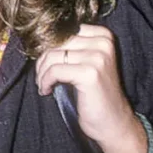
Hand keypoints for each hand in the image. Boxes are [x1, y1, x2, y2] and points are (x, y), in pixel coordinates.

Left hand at [35, 24, 140, 148]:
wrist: (113, 122)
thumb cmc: (94, 93)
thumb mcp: (85, 62)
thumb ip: (70, 47)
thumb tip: (39, 37)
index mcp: (103, 35)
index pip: (63, 30)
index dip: (49, 47)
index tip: (46, 64)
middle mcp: (103, 42)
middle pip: (56, 41)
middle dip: (43, 60)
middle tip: (41, 77)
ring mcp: (98, 57)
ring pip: (52, 56)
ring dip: (41, 73)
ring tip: (44, 84)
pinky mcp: (90, 73)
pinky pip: (54, 71)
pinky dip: (45, 81)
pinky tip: (46, 90)